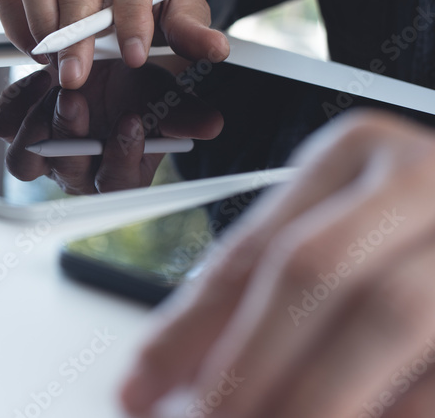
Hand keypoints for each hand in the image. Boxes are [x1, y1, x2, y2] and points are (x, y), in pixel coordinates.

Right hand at [0, 0, 229, 88]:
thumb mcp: (181, 7)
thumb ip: (192, 29)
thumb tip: (213, 49)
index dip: (131, 15)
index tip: (134, 56)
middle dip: (76, 36)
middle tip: (76, 76)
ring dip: (41, 26)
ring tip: (53, 61)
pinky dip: (17, 26)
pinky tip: (38, 50)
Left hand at [0, 60, 222, 193]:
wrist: (111, 60)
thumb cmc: (140, 86)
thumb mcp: (167, 94)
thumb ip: (187, 112)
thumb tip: (211, 125)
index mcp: (118, 172)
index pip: (116, 183)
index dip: (122, 156)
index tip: (133, 121)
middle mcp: (78, 168)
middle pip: (65, 172)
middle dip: (71, 137)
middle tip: (76, 99)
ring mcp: (44, 149)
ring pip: (26, 158)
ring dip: (38, 125)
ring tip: (55, 86)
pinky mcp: (17, 122)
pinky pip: (3, 122)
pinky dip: (16, 102)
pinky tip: (39, 76)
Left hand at [120, 110, 434, 417]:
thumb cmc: (416, 238)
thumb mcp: (338, 235)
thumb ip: (260, 291)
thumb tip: (165, 375)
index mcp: (360, 151)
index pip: (254, 247)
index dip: (186, 329)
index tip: (138, 391)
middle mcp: (426, 178)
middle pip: (312, 272)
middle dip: (245, 365)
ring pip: (386, 318)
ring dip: (312, 398)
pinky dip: (392, 414)